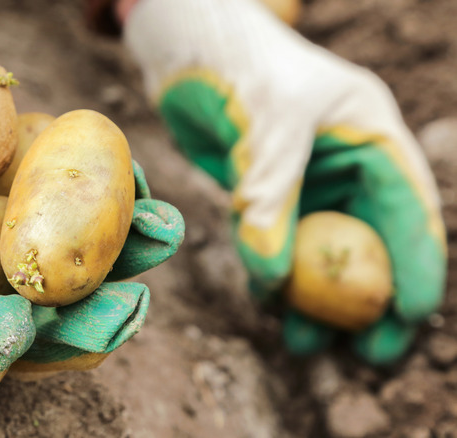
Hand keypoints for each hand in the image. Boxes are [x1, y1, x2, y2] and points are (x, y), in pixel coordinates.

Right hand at [0, 59, 184, 410]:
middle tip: (126, 304)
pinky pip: (67, 228)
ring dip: (119, 266)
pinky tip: (141, 188)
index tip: (14, 328)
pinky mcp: (20, 224)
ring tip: (159, 236)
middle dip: (82, 326)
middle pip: (31, 341)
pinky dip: (106, 212)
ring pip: (67, 288)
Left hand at [124, 0, 445, 363]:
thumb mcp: (266, 126)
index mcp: (372, 135)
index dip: (415, 267)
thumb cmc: (237, 64)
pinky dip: (274, 270)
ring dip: (315, 294)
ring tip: (306, 339)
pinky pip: (276, 238)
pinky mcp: (264, 186)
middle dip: (367, 297)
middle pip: (370, 240)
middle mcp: (345, 160)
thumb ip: (271, 201)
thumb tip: (273, 281)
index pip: (410, 210)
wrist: (185, 44)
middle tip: (366, 354)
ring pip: (321, 247)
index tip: (407, 320)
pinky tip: (267, 299)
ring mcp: (305, 176)